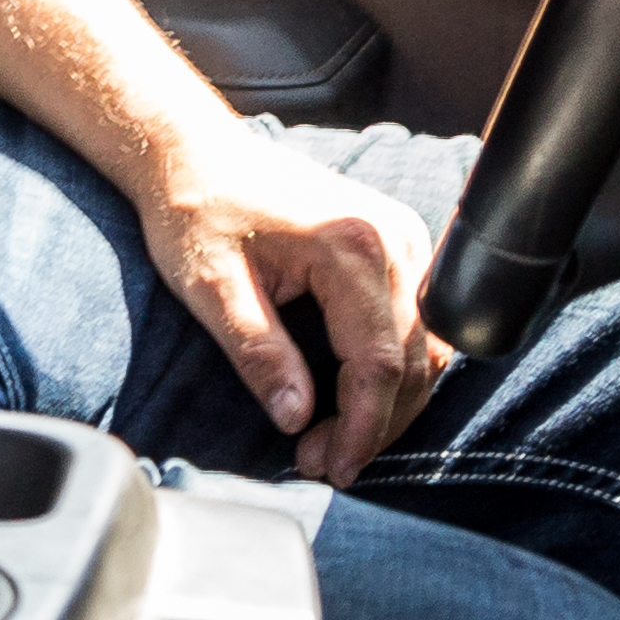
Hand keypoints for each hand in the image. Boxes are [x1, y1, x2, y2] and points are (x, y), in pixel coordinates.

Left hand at [136, 122, 447, 484]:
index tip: (330, 467)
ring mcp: (404, 238)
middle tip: (322, 462)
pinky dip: (392, 368)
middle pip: (412, 361)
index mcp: (350, 246)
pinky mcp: (397, 243)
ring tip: (332, 439)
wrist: (196, 152)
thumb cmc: (196, 209)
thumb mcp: (209, 285)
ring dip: (387, 402)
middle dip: (372, 425)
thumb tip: (296, 419)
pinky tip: (351, 397)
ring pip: (423, 347)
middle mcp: (393, 239)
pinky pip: (415, 324)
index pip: (379, 362)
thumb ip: (258, 352)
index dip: (359, 427)